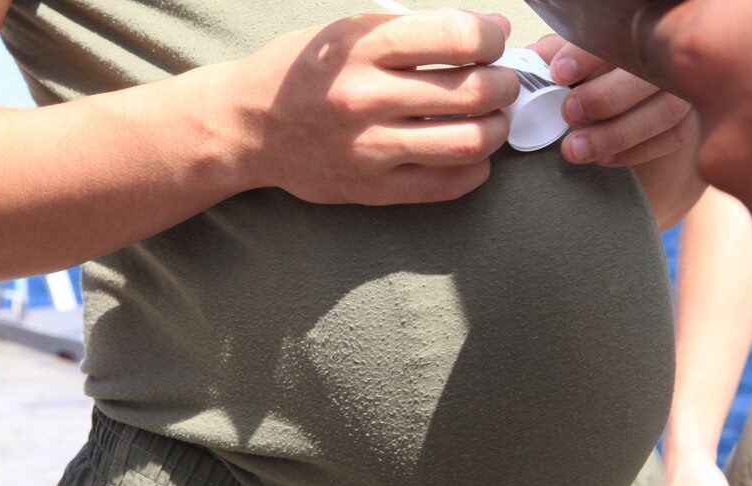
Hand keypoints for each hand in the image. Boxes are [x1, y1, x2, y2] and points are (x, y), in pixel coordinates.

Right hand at [232, 9, 519, 204]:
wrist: (247, 127)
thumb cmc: (302, 72)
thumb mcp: (348, 31)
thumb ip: (417, 30)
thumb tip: (492, 32)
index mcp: (360, 47)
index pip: (457, 39)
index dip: (491, 39)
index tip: (493, 42)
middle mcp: (365, 98)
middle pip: (472, 93)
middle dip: (504, 84)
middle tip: (502, 83)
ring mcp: (369, 149)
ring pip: (468, 142)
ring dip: (497, 129)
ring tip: (493, 118)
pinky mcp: (373, 189)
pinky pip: (446, 185)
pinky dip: (476, 169)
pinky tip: (473, 155)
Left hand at [529, 35, 694, 167]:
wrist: (639, 81)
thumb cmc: (606, 60)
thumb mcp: (582, 49)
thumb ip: (560, 51)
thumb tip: (534, 59)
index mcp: (645, 25)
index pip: (620, 36)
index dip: (587, 55)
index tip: (559, 73)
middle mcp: (674, 52)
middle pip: (648, 75)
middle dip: (603, 98)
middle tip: (569, 114)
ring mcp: (690, 84)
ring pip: (665, 111)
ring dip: (615, 135)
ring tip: (575, 148)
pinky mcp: (694, 115)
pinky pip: (674, 137)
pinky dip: (636, 151)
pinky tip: (603, 158)